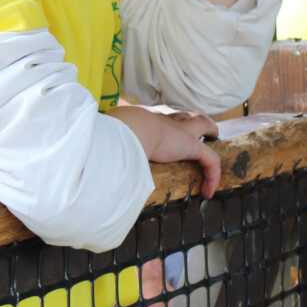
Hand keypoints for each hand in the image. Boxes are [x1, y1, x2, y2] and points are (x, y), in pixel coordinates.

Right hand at [107, 105, 222, 196]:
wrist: (128, 129)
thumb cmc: (114, 133)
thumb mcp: (107, 139)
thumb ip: (105, 148)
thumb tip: (92, 165)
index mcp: (146, 119)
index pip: (160, 118)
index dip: (167, 122)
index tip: (166, 129)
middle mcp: (166, 121)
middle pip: (186, 115)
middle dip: (195, 120)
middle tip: (202, 129)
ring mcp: (181, 132)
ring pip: (204, 126)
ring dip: (211, 133)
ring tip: (214, 148)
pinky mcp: (191, 146)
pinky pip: (210, 160)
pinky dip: (213, 175)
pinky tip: (209, 191)